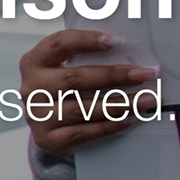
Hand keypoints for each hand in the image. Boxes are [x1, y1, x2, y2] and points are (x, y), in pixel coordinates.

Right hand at [19, 28, 159, 156]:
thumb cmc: (67, 90)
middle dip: (114, 75)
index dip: (86, 40)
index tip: (116, 41)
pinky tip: (130, 119)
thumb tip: (132, 52)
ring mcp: (37, 115)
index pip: (58, 44)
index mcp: (35, 62)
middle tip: (146, 74)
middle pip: (74, 78)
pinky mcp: (48, 139)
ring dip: (119, 104)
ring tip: (148, 100)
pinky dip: (109, 126)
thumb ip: (89, 58)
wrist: (51, 127)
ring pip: (81, 108)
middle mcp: (32, 88)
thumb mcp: (67, 69)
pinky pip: (83, 132)